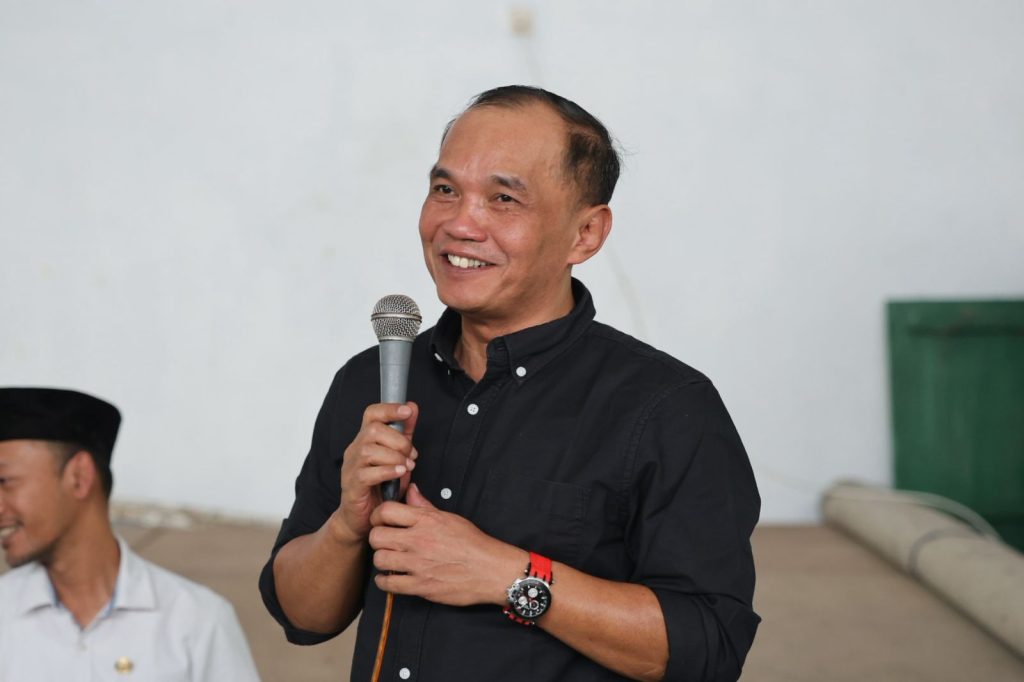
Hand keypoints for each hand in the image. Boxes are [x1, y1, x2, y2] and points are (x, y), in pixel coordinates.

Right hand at [337, 402, 418, 540]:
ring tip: (407, 467)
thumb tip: (412, 407)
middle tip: (411, 455)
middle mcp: (355, 450)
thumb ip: (405, 433)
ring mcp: (351, 468)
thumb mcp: (398, 456)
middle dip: (398, 440)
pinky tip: (399, 473)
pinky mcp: (352, 486)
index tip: (407, 411)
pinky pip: (367, 473)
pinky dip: (387, 471)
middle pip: (372, 430)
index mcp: (365, 440)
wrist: (362, 518)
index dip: (389, 408)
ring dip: (394, 457)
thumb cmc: (380, 488)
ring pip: (369, 450)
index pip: (371, 414)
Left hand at [368, 483, 525, 606]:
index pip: (386, 511)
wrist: (491, 570)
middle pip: (377, 536)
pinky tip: (391, 577)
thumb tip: (411, 490)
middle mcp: (419, 541)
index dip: (378, 515)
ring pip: (379, 559)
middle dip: (377, 538)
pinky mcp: (420, 586)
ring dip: (382, 559)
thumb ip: (425, 506)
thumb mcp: (449, 518)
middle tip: (385, 541)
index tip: (381, 521)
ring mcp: (418, 565)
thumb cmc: (473, 543)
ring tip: (390, 559)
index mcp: (426, 521)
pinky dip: (385, 581)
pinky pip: (388, 584)